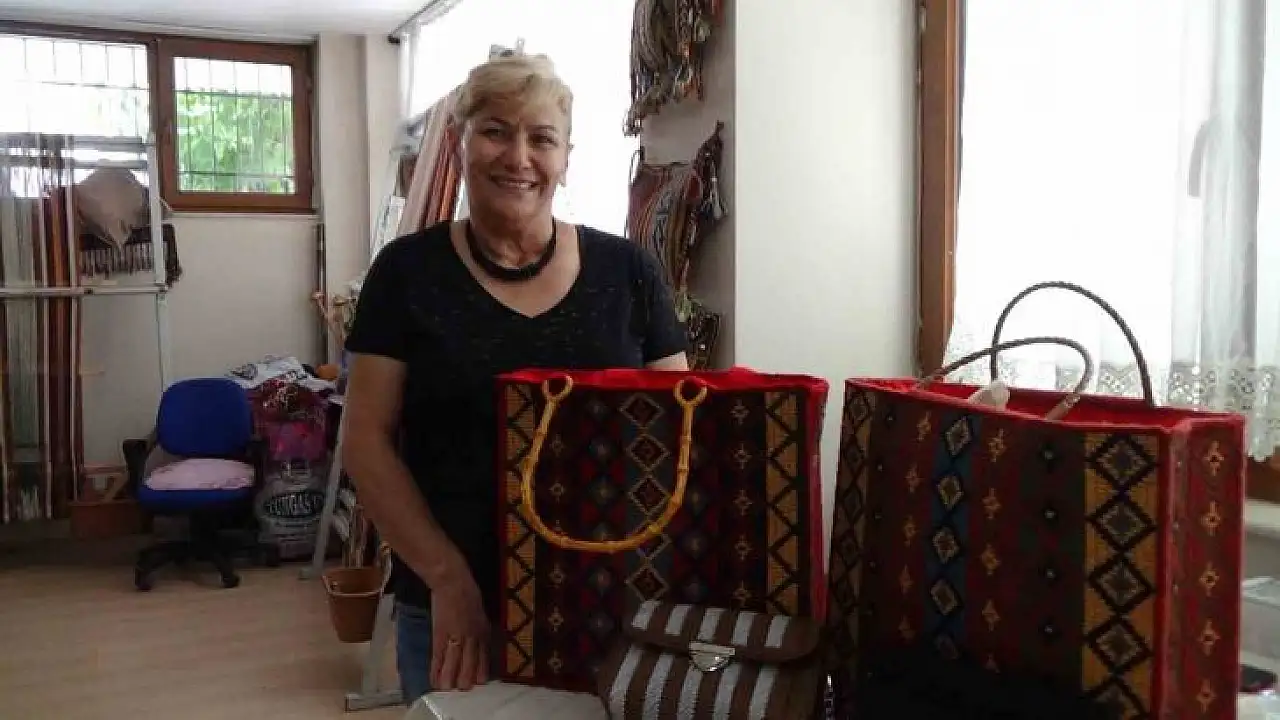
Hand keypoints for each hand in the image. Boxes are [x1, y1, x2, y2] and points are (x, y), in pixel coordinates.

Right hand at [430, 572, 489, 691]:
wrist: (453, 581)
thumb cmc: (467, 590)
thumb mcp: (480, 609)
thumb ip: (479, 624)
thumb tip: (478, 634)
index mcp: (483, 630)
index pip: (484, 656)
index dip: (481, 670)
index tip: (480, 681)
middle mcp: (473, 637)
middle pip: (471, 664)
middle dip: (467, 679)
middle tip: (463, 690)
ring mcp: (457, 637)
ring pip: (456, 664)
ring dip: (451, 679)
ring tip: (448, 690)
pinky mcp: (441, 635)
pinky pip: (439, 657)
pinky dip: (436, 670)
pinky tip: (434, 680)